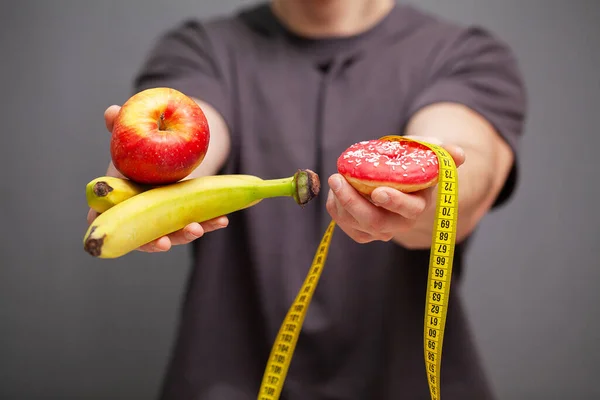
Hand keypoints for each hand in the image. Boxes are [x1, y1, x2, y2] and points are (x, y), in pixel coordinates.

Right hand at [86, 105, 228, 252]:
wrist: (167, 151)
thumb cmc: (141, 148)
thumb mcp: (131, 135)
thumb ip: (120, 125)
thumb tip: (113, 111)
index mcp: (116, 200)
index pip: (103, 222)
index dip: (108, 232)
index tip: (110, 232)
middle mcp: (138, 216)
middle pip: (143, 238)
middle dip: (155, 242)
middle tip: (166, 242)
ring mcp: (162, 221)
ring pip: (172, 235)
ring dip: (185, 235)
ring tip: (199, 228)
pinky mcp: (184, 218)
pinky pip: (196, 223)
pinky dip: (209, 223)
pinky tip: (222, 219)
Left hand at [325, 137, 464, 243]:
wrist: (398, 186)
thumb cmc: (412, 170)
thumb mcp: (428, 158)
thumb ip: (442, 154)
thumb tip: (459, 154)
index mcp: (418, 206)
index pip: (409, 209)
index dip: (394, 202)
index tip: (378, 191)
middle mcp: (399, 224)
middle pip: (376, 223)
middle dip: (353, 202)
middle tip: (337, 179)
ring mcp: (379, 230)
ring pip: (356, 224)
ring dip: (341, 202)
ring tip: (335, 179)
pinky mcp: (361, 231)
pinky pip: (344, 224)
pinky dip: (336, 207)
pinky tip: (335, 190)